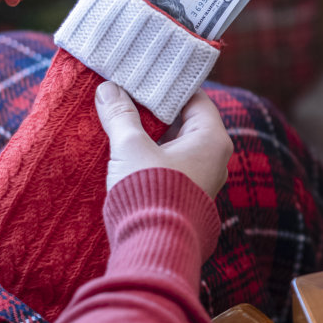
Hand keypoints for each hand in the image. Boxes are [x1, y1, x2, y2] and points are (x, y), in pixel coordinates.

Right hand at [94, 81, 232, 196]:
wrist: (154, 246)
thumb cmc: (150, 191)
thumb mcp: (131, 148)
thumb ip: (121, 116)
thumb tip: (108, 89)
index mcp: (212, 139)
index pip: (195, 98)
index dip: (169, 86)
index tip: (144, 76)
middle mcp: (213, 157)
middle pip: (185, 121)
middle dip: (155, 109)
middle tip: (127, 92)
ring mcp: (201, 178)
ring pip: (175, 144)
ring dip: (150, 133)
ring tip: (120, 115)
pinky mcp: (184, 194)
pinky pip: (169, 164)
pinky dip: (150, 153)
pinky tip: (124, 147)